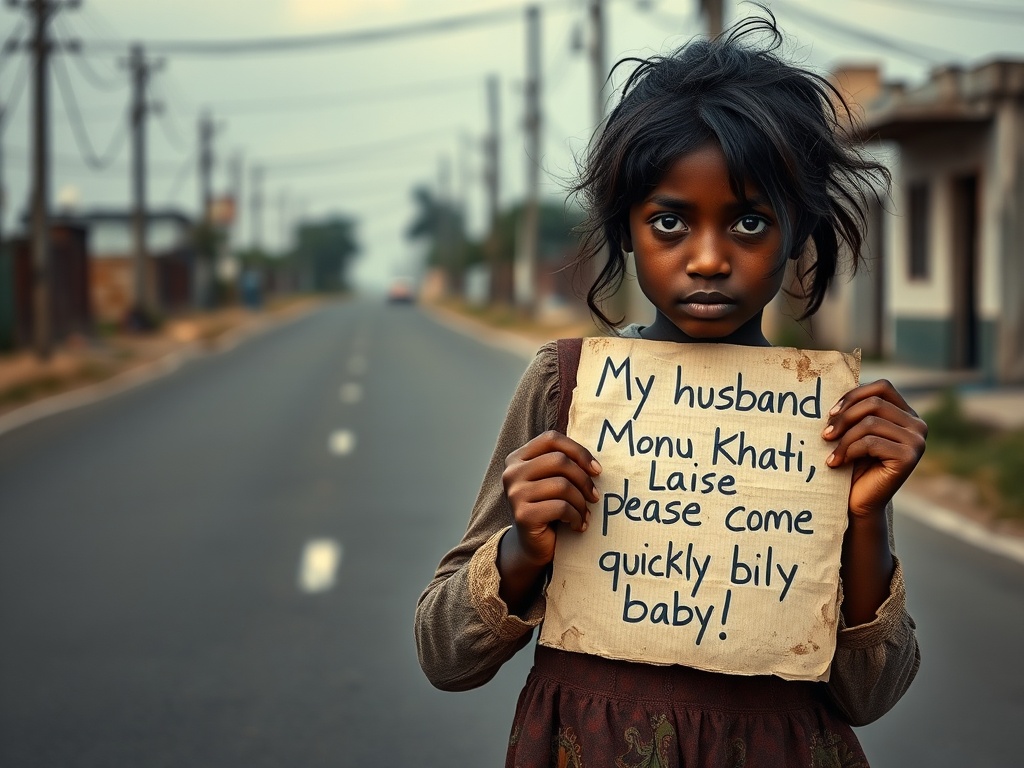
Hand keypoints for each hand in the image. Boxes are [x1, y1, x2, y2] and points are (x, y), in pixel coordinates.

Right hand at [501, 430, 601, 567]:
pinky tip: (577, 525)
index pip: (551, 439)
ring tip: (584, 514)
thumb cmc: (549, 508)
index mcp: (518, 458)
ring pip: (562, 485)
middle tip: (594, 497)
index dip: (578, 451)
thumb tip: (594, 465)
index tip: (597, 470)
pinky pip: (561, 507)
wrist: (532, 546)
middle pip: (559, 461)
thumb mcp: (554, 480)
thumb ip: (564, 464)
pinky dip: (576, 517)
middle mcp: (512, 473)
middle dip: (584, 480)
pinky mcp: (523, 515)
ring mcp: (515, 494)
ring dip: (581, 502)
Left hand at [822, 380, 927, 517]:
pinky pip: (871, 442)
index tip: (830, 413)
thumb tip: (833, 380)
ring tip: (830, 453)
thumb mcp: (854, 431)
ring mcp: (918, 441)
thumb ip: (856, 409)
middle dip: (844, 417)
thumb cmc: (852, 464)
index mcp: (906, 414)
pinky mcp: (910, 457)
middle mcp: (918, 424)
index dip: (853, 395)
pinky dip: (848, 451)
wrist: (858, 501)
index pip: (882, 387)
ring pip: (870, 423)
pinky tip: (837, 463)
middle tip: (824, 435)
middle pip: (874, 403)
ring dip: (843, 438)